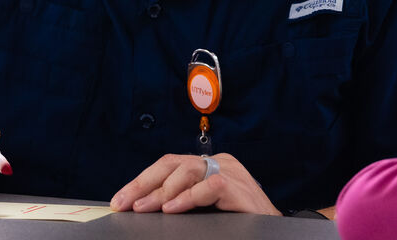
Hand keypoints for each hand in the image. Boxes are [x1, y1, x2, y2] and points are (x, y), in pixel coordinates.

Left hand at [109, 153, 279, 214]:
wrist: (275, 233)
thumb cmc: (238, 221)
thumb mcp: (204, 209)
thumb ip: (180, 202)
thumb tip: (144, 208)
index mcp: (209, 166)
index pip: (168, 165)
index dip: (141, 181)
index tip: (121, 200)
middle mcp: (219, 163)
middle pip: (173, 164)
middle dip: (144, 184)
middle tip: (126, 204)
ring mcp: (231, 173)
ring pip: (189, 170)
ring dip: (163, 190)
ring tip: (146, 208)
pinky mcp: (240, 188)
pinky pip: (212, 186)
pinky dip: (190, 197)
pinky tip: (173, 209)